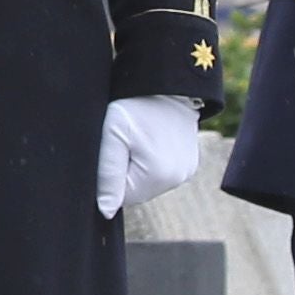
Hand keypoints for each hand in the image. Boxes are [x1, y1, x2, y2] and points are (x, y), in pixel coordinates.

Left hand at [94, 94, 202, 220]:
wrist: (165, 82)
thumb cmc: (135, 105)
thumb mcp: (112, 135)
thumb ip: (108, 174)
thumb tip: (105, 211)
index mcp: (159, 176)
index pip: (121, 196)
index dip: (109, 176)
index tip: (111, 149)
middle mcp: (177, 178)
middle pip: (136, 191)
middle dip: (123, 171)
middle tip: (122, 141)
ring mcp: (186, 171)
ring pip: (148, 182)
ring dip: (137, 166)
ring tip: (136, 138)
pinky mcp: (189, 163)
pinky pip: (161, 172)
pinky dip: (150, 161)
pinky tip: (148, 140)